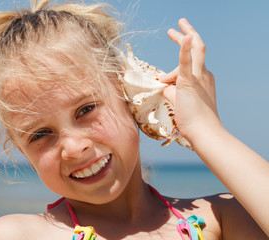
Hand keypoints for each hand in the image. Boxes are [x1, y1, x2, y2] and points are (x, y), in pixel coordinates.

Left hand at [160, 18, 220, 142]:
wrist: (203, 131)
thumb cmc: (193, 120)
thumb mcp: (180, 101)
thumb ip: (172, 90)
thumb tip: (164, 84)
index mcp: (204, 78)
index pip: (189, 64)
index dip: (175, 66)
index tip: (165, 74)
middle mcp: (204, 74)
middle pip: (197, 49)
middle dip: (187, 35)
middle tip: (178, 26)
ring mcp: (200, 77)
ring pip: (195, 50)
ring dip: (183, 37)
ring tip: (172, 30)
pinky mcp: (189, 82)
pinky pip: (187, 62)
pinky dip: (184, 49)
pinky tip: (184, 36)